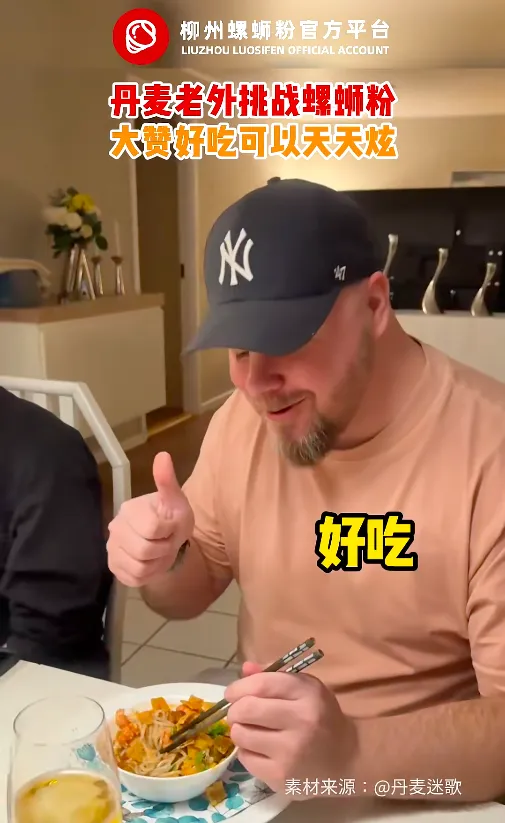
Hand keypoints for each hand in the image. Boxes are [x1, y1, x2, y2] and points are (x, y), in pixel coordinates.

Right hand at [107, 452, 194, 586]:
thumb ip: (167, 481)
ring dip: (157, 563)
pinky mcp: (114, 567)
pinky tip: (151, 562)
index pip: (152, 528)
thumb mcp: (176, 500)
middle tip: (167, 541)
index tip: (171, 526)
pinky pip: (134, 579)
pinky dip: (148, 574)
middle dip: (164, 548)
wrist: (166, 538)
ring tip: (160, 551)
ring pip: (139, 567)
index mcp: (130, 510)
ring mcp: (112, 548)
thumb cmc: (171, 516)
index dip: (169, 531)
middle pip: (144, 550)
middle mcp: (115, 528)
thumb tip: (163, 455)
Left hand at [224, 663, 355, 796]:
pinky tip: (260, 748)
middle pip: (247, 709)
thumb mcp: (306, 689)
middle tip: (239, 712)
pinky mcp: (281, 777)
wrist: (346, 759)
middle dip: (235, 709)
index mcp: (308, 694)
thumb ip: (274, 676)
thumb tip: (245, 669)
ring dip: (239, 730)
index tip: (232, 692)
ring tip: (251, 729)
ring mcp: (291, 752)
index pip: (262, 684)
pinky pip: (245, 758)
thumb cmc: (322, 717)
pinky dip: (247, 751)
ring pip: (241, 734)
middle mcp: (301, 721)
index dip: (239, 687)